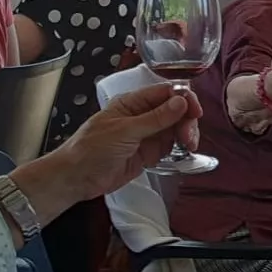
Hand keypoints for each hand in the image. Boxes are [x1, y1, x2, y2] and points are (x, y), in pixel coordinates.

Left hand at [11, 83, 200, 223]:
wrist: (76, 178)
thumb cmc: (91, 149)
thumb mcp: (125, 131)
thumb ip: (155, 118)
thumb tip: (181, 101)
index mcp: (133, 103)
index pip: (165, 93)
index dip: (184, 99)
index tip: (195, 112)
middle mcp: (142, 116)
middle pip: (175, 110)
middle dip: (187, 121)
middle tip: (189, 138)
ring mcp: (146, 135)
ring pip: (175, 128)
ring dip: (186, 135)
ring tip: (188, 147)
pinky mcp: (148, 153)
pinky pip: (170, 146)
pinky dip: (179, 148)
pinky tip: (183, 153)